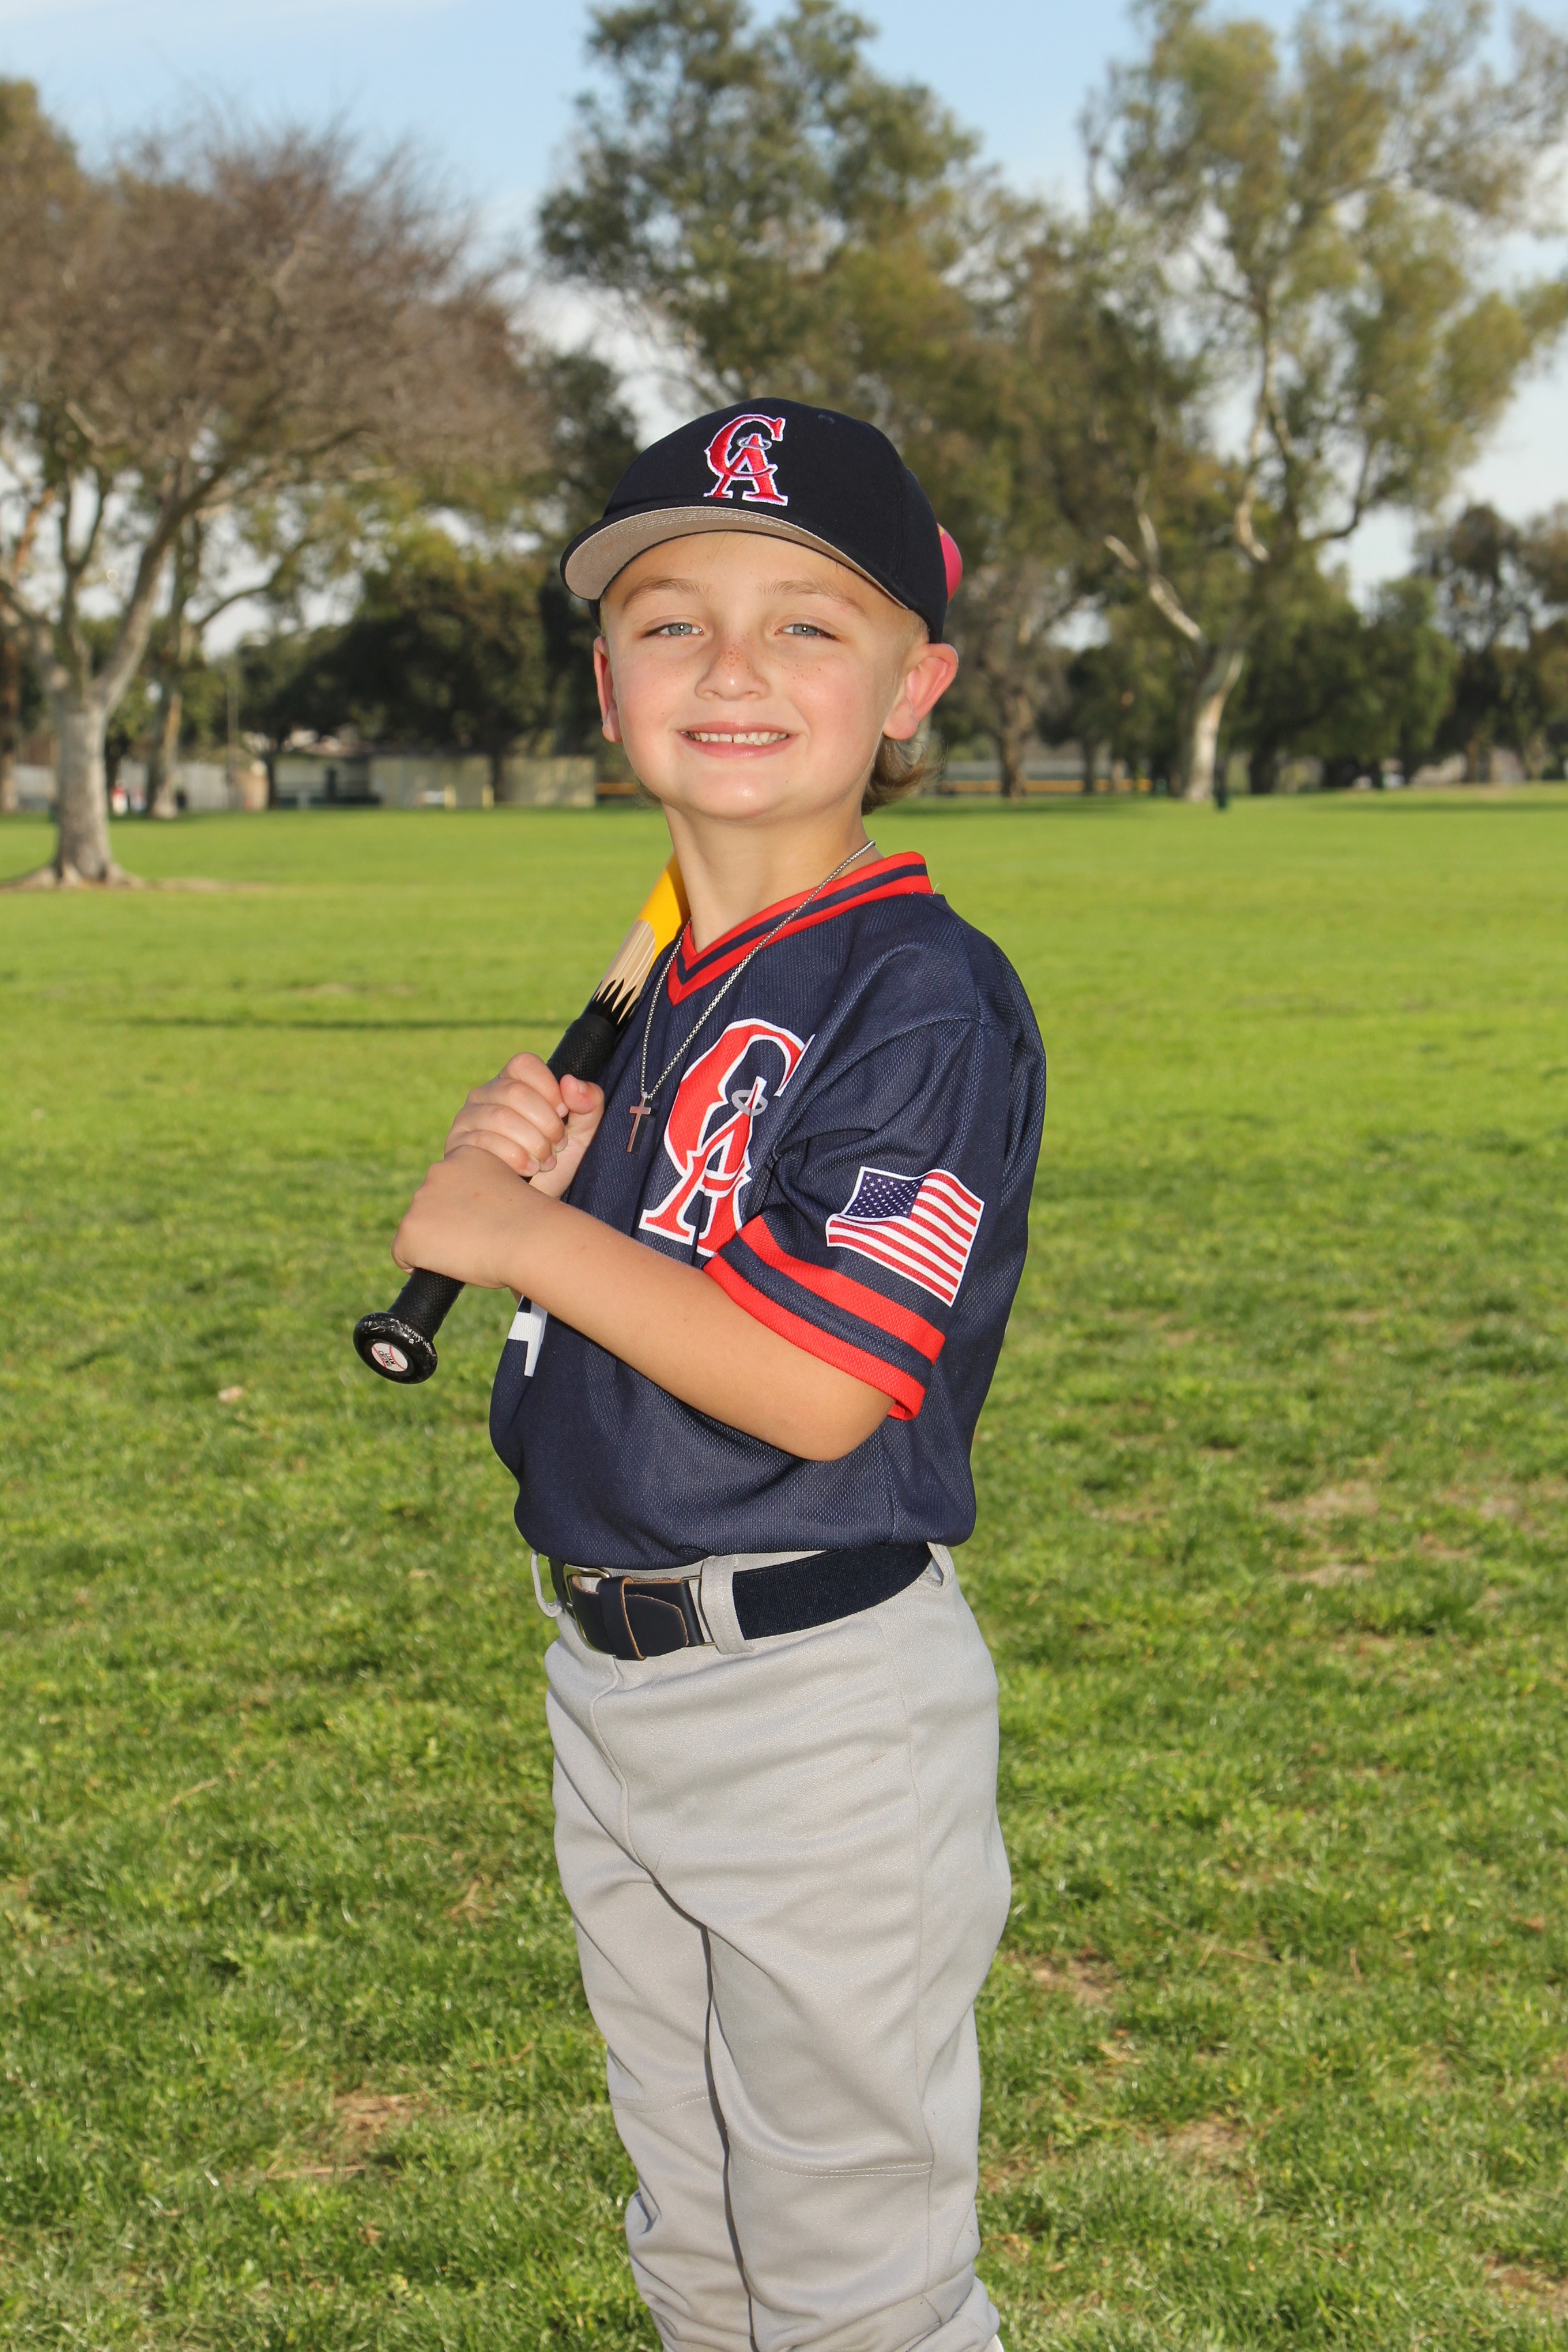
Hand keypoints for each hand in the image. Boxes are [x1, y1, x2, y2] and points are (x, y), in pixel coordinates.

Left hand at [393, 1146, 545, 1290]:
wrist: (530, 1238)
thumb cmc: (532, 1222)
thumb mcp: (508, 1189)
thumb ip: (483, 1193)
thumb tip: (474, 1216)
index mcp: (464, 1155)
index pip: (448, 1185)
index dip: (461, 1209)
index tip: (482, 1222)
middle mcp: (437, 1171)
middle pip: (429, 1206)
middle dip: (445, 1225)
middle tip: (478, 1240)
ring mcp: (420, 1200)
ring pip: (418, 1229)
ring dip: (436, 1243)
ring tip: (470, 1251)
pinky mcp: (409, 1231)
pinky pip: (403, 1255)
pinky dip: (419, 1265)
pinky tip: (448, 1266)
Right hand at [444, 1053, 604, 1199]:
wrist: (529, 1205)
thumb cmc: (553, 1163)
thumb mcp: (582, 1134)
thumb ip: (589, 1103)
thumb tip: (570, 1082)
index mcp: (513, 1083)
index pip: (524, 1064)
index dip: (549, 1088)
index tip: (564, 1113)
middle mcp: (485, 1095)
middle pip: (515, 1091)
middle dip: (546, 1122)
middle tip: (558, 1145)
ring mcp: (467, 1118)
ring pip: (500, 1116)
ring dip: (532, 1142)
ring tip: (545, 1161)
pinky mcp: (458, 1145)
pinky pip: (483, 1141)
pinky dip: (514, 1157)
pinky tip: (528, 1170)